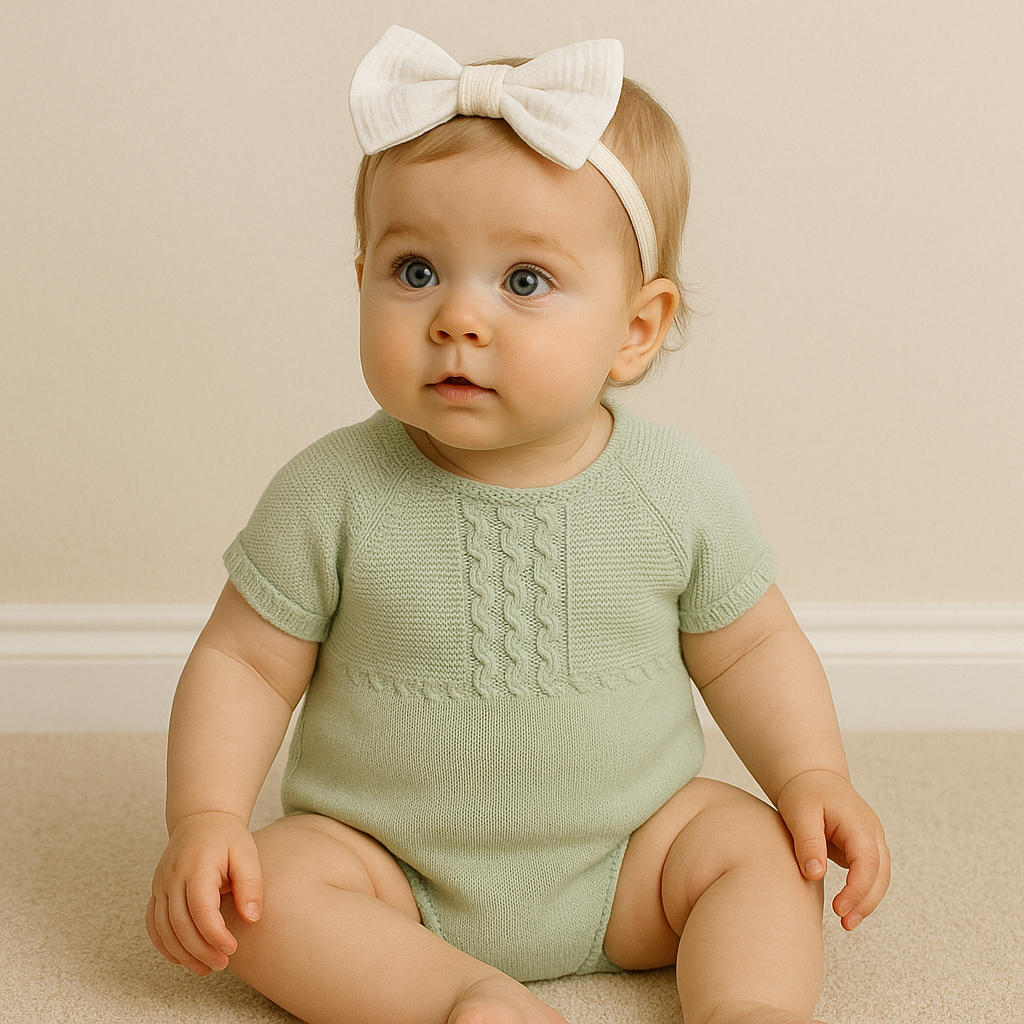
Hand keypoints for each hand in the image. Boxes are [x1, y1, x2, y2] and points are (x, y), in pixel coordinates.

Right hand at [146, 810, 262, 974]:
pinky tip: (182, 958)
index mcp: (196, 866)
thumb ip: (250, 885)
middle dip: (200, 950)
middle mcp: (172, 877)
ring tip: (205, 968)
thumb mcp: (247, 855)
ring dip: (182, 953)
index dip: (215, 934)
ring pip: (163, 929)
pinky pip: (153, 924)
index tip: (232, 948)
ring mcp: (160, 884)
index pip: (200, 909)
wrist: (201, 818)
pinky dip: (164, 944)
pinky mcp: (156, 891)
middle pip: (179, 924)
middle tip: (222, 964)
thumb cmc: (227, 838)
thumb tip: (252, 917)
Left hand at [775, 769, 889, 930]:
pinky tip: (847, 907)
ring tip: (847, 922)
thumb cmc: (805, 792)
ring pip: (879, 878)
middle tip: (845, 923)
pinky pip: (870, 875)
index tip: (839, 908)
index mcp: (859, 823)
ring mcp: (871, 841)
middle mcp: (872, 833)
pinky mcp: (864, 849)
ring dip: (867, 901)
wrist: (812, 778)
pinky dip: (862, 892)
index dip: (857, 890)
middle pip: (880, 875)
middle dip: (866, 902)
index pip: (868, 863)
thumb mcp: (800, 813)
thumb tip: (814, 874)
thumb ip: (808, 842)